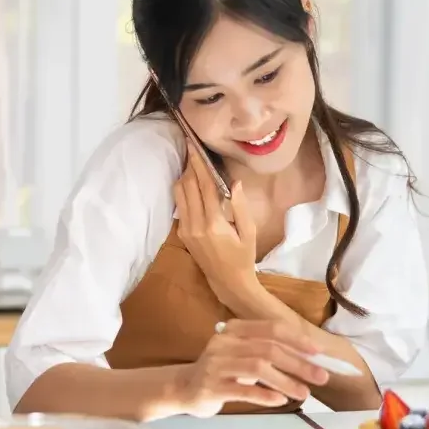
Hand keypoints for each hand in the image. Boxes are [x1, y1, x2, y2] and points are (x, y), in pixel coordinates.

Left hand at [173, 140, 257, 306]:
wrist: (228, 282)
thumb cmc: (243, 257)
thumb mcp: (249, 232)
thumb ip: (241, 207)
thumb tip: (234, 182)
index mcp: (213, 223)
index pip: (204, 186)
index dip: (198, 164)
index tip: (194, 146)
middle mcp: (195, 225)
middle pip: (187, 186)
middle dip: (188, 165)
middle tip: (190, 146)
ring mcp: (185, 230)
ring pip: (179, 194)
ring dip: (184, 176)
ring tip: (191, 162)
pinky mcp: (182, 234)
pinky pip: (180, 206)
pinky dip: (183, 191)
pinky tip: (191, 183)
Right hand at [174, 319, 330, 417]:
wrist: (183, 388)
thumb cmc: (221, 371)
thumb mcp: (242, 354)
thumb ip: (267, 351)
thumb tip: (309, 358)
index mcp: (234, 329)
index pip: (271, 328)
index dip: (297, 339)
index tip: (318, 353)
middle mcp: (224, 343)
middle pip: (268, 348)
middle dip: (298, 363)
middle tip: (321, 377)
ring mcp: (216, 365)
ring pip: (258, 368)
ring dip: (286, 380)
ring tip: (304, 393)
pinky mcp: (211, 387)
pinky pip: (243, 390)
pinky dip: (265, 395)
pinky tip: (280, 401)